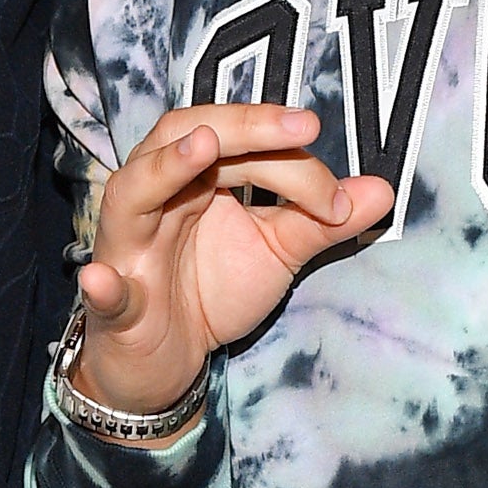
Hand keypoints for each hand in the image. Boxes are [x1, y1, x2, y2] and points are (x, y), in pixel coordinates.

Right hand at [73, 103, 390, 417]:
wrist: (167, 360)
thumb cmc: (212, 287)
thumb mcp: (277, 252)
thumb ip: (322, 221)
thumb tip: (384, 190)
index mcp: (195, 175)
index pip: (240, 142)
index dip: (292, 158)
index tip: (340, 194)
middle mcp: (156, 194)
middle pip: (184, 136)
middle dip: (241, 126)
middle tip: (300, 127)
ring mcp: (129, 245)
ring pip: (133, 192)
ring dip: (165, 168)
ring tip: (201, 148)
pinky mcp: (116, 303)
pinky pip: (104, 289)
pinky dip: (103, 285)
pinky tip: (104, 279)